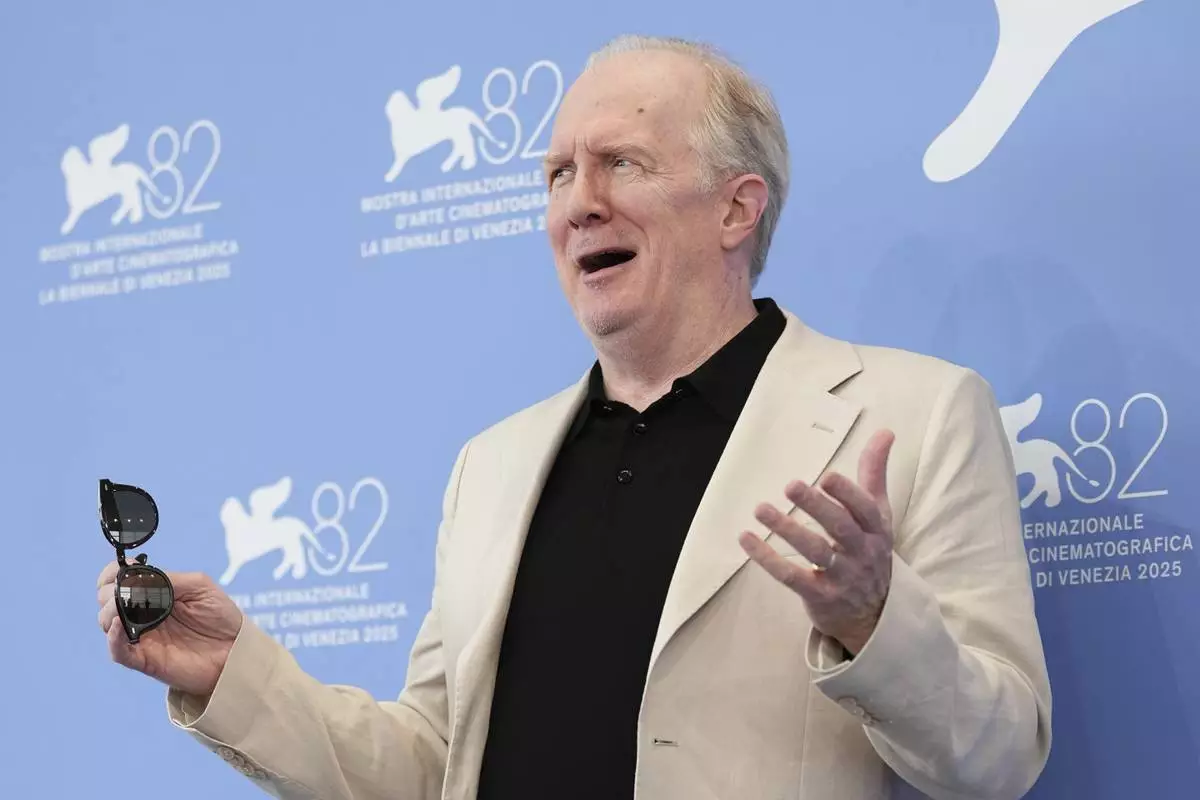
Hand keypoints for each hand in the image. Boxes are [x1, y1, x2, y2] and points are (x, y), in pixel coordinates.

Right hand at [97, 560, 243, 696]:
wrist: (237, 650)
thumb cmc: (221, 616)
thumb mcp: (199, 586)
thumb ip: (169, 579)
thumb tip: (136, 576)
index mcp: (154, 594)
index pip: (117, 581)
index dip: (111, 574)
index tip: (118, 571)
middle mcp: (142, 614)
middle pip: (106, 600)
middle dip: (110, 591)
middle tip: (127, 591)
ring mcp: (142, 637)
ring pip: (106, 623)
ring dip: (109, 611)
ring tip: (125, 607)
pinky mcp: (145, 659)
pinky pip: (118, 651)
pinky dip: (113, 638)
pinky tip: (119, 624)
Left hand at [739, 429, 895, 654]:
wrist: (873, 615)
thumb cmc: (869, 551)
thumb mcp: (878, 514)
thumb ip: (875, 473)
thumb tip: (885, 431)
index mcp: (876, 530)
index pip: (866, 510)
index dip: (848, 494)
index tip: (827, 477)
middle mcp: (862, 553)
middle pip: (840, 528)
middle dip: (816, 507)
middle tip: (791, 485)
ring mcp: (842, 576)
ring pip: (815, 552)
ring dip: (787, 530)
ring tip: (761, 509)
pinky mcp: (820, 596)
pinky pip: (791, 576)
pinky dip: (768, 558)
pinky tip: (746, 539)